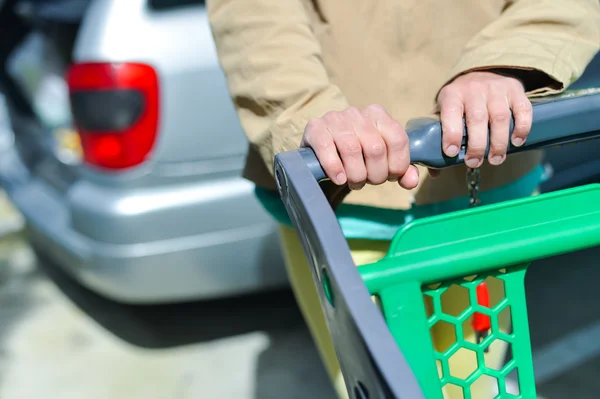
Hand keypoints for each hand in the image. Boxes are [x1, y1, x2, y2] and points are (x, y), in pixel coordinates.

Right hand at [301, 105, 418, 189]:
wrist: (321, 152)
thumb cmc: (355, 157)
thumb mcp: (380, 161)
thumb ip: (400, 170)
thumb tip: (411, 181)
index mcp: (379, 116)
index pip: (398, 140)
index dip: (397, 165)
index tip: (390, 176)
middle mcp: (358, 113)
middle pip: (376, 148)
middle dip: (375, 174)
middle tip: (367, 182)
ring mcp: (335, 118)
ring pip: (352, 149)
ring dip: (355, 175)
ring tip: (352, 182)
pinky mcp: (315, 128)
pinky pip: (327, 148)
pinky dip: (335, 168)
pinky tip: (338, 179)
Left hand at [436, 71, 532, 167]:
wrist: (481, 72)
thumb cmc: (460, 100)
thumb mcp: (444, 110)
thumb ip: (439, 136)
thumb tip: (434, 171)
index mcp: (452, 95)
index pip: (450, 113)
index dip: (452, 134)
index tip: (452, 152)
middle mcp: (474, 89)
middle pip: (477, 119)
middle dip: (477, 145)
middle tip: (474, 162)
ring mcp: (496, 89)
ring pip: (500, 117)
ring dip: (498, 143)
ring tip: (495, 159)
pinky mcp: (515, 90)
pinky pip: (522, 109)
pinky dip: (522, 128)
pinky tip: (516, 142)